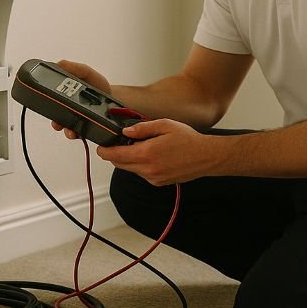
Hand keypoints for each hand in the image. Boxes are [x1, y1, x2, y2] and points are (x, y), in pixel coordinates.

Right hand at [50, 59, 112, 139]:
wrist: (114, 97)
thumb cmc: (98, 85)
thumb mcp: (86, 73)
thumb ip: (75, 68)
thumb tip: (59, 64)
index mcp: (66, 95)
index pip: (51, 100)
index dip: (46, 102)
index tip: (47, 104)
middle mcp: (69, 108)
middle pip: (56, 117)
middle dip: (55, 122)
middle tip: (57, 123)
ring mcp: (77, 119)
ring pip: (66, 128)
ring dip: (66, 131)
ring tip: (70, 131)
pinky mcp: (86, 127)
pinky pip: (79, 134)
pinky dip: (78, 135)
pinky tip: (80, 133)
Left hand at [96, 119, 215, 185]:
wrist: (206, 157)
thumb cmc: (188, 139)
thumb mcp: (164, 125)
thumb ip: (142, 128)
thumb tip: (125, 131)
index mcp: (147, 153)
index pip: (116, 156)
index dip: (105, 151)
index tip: (101, 147)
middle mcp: (148, 169)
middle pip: (120, 164)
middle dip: (115, 155)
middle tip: (118, 142)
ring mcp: (153, 178)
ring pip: (130, 169)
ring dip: (129, 159)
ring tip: (140, 146)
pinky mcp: (158, 182)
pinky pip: (141, 173)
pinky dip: (140, 165)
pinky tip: (151, 155)